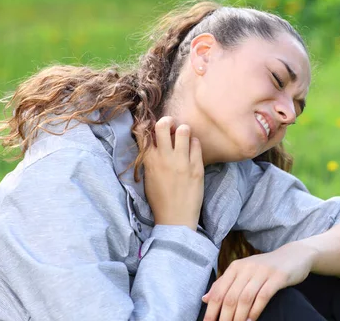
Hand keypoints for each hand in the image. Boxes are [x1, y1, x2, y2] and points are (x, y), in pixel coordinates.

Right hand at [142, 116, 203, 230]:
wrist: (176, 218)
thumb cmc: (160, 198)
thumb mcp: (148, 177)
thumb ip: (150, 157)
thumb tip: (154, 139)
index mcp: (149, 161)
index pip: (142, 133)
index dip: (146, 124)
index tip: (151, 125)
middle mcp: (164, 158)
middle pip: (163, 124)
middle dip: (168, 121)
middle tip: (171, 127)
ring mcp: (181, 162)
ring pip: (183, 130)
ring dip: (183, 130)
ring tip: (184, 138)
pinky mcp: (196, 167)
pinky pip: (196, 143)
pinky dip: (194, 143)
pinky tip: (192, 150)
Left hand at [201, 242, 316, 320]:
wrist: (294, 256)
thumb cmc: (265, 268)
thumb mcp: (244, 272)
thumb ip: (225, 284)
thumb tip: (205, 299)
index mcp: (236, 267)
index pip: (219, 291)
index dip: (211, 310)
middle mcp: (247, 267)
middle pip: (230, 297)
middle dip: (224, 317)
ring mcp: (262, 271)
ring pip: (245, 298)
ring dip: (238, 317)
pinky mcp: (278, 277)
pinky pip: (263, 296)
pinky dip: (255, 311)